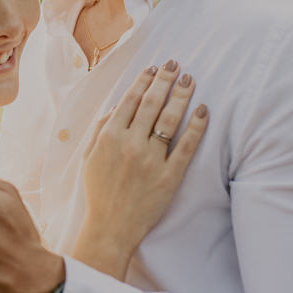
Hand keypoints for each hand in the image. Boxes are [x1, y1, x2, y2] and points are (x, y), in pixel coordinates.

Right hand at [73, 60, 207, 277]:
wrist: (111, 228)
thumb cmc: (98, 192)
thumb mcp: (88, 157)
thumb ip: (100, 128)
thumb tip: (117, 105)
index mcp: (109, 137)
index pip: (129, 100)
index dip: (143, 81)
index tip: (154, 68)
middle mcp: (131, 144)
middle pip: (151, 103)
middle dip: (164, 80)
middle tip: (175, 64)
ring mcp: (151, 160)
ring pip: (170, 119)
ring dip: (181, 96)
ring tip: (189, 79)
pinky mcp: (170, 176)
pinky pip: (187, 146)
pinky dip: (196, 126)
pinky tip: (203, 110)